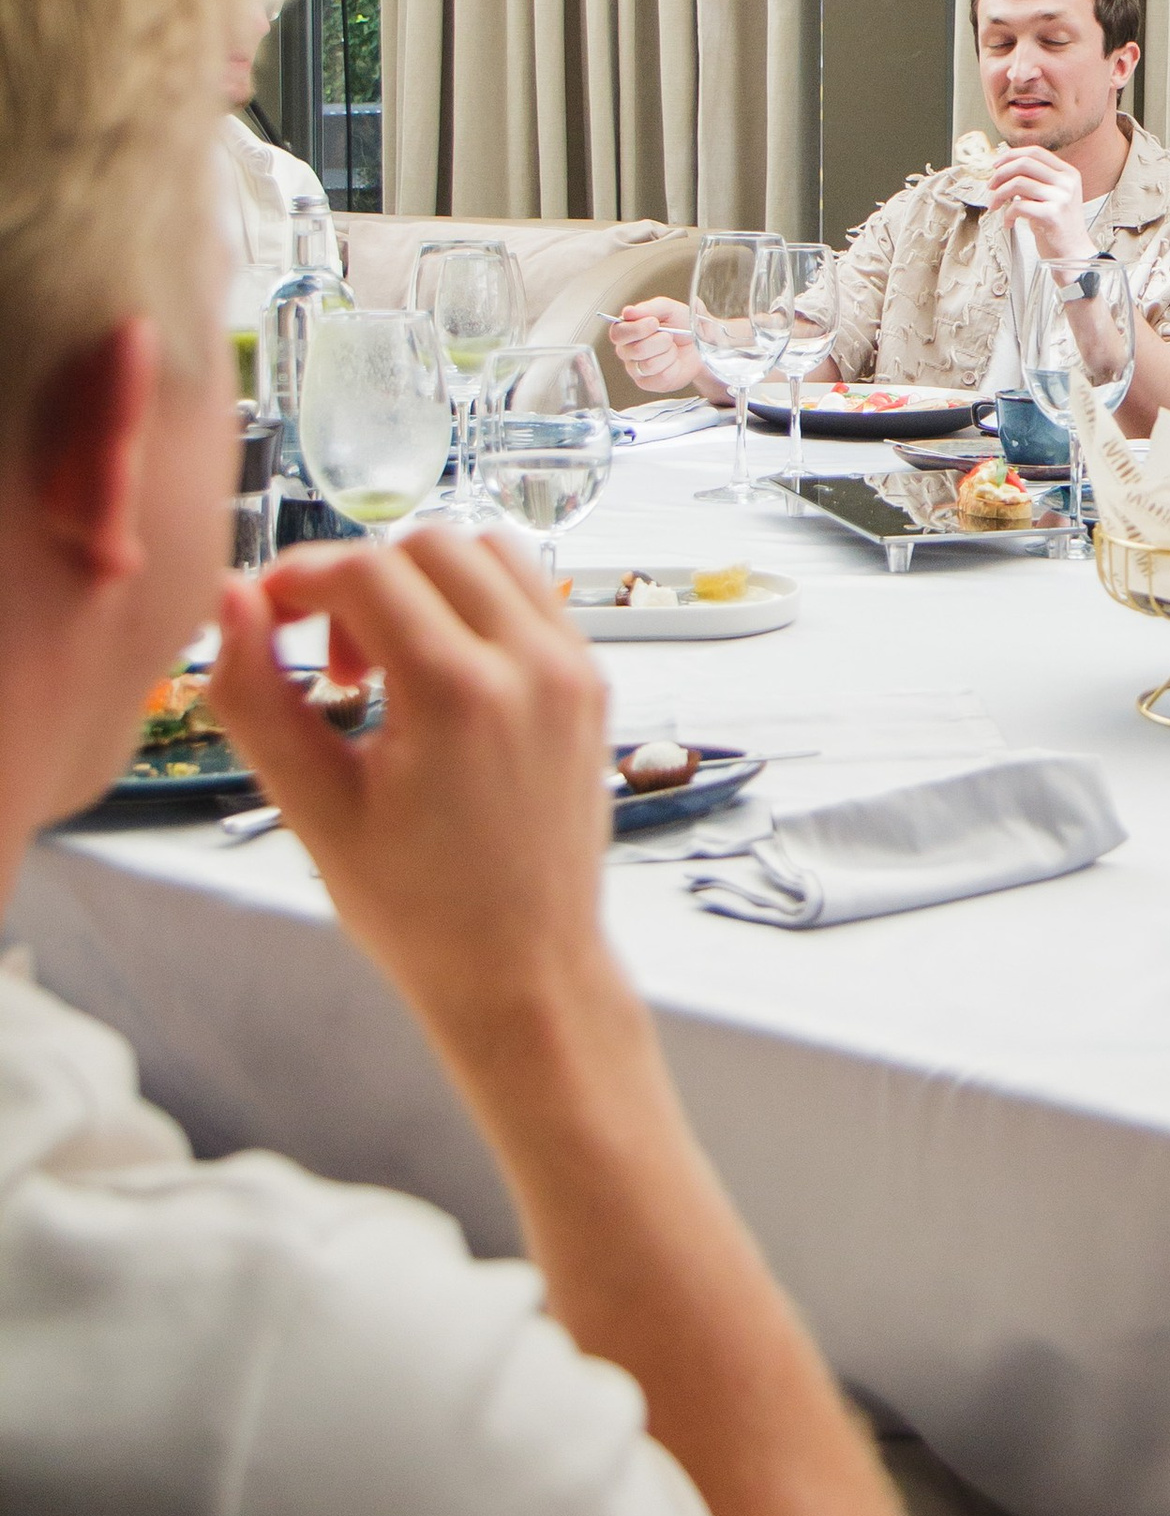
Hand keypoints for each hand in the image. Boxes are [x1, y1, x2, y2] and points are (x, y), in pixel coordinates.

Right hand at [209, 531, 615, 1043]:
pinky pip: (529, 593)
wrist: (525, 970)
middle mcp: (530, 665)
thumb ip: (256, 697)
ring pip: (485, 552)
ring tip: (387, 668)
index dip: (296, 578)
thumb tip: (232, 600)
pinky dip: (474, 603)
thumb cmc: (419, 911)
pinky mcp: (591, 682)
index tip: (266, 619)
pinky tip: (439, 678)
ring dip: (421, 582)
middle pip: (425, 545)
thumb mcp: (312, 810)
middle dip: (359, 581)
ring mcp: (573, 669)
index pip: (364, 570)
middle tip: (331, 668)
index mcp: (458, 695)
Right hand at [610, 296, 717, 399]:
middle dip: (660, 341)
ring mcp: (636, 369)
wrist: (702, 342)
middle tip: (669, 336)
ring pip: (649, 365)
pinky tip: (674, 361)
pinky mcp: (649, 383)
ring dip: (668, 354)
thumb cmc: (682, 324)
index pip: (618, 333)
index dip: (637, 329)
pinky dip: (674, 367)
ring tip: (672, 348)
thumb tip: (628, 312)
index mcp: (626, 330)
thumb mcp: (668, 309)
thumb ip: (647, 308)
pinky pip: (661, 377)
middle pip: (636, 350)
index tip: (654, 323)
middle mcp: (627, 351)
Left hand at [982, 143, 1090, 263]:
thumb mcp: (1052, 196)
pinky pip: (1018, 206)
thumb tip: (1004, 169)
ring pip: (1018, 183)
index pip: (1036, 152)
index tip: (996, 165)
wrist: (1073, 254)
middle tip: (990, 186)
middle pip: (1025, 163)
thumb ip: (1036, 181)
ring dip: (999, 195)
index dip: (1011, 155)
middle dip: (1001, 173)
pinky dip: (1007, 214)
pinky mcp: (1052, 215)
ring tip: (995, 206)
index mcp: (1068, 173)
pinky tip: (1008, 223)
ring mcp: (1061, 198)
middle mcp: (1067, 182)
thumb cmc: (1058, 227)